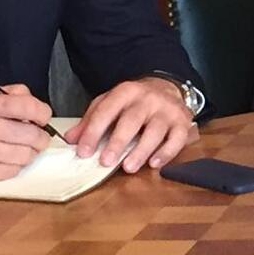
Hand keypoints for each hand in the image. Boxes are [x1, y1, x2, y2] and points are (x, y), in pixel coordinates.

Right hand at [0, 84, 52, 182]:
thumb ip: (12, 95)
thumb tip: (38, 108)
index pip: (30, 108)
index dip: (43, 113)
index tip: (42, 117)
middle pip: (33, 135)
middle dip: (40, 136)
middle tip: (37, 135)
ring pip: (26, 156)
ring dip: (29, 152)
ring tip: (22, 147)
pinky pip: (13, 171)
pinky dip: (15, 165)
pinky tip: (7, 157)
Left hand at [68, 77, 197, 172]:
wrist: (167, 87)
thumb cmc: (134, 101)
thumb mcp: (110, 103)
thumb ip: (91, 120)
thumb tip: (70, 139)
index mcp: (126, 91)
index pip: (106, 110)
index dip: (93, 131)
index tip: (83, 151)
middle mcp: (148, 98)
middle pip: (132, 120)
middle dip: (118, 142)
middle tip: (105, 161)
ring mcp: (167, 110)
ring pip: (156, 130)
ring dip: (141, 150)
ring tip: (128, 167)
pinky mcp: (183, 122)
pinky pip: (177, 138)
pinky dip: (166, 152)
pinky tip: (154, 164)